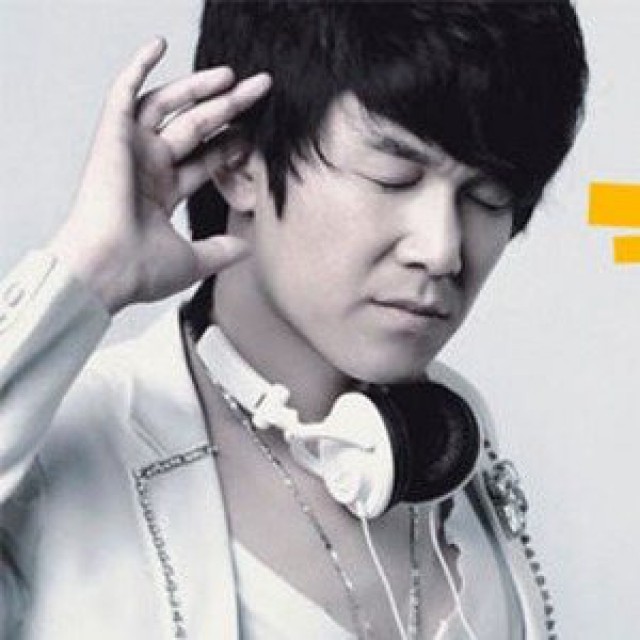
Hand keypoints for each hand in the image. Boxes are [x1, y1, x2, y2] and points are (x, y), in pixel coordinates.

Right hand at [48, 37, 270, 313]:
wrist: (108, 270)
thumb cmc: (142, 271)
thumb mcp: (194, 260)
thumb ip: (222, 250)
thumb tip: (250, 248)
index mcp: (161, 193)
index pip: (203, 160)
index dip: (229, 146)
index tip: (256, 134)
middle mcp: (146, 167)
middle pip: (194, 128)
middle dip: (227, 109)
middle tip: (259, 91)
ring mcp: (129, 150)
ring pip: (168, 106)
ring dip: (198, 88)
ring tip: (232, 76)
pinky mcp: (112, 136)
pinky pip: (124, 91)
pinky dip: (138, 66)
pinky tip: (159, 44)